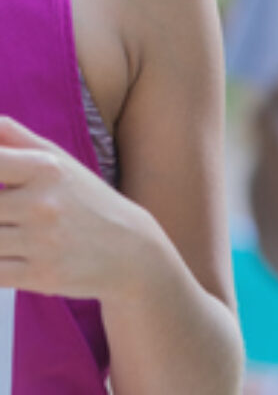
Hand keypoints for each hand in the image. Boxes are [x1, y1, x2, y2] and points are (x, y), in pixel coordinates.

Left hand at [0, 115, 146, 301]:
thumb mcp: (58, 160)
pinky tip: (7, 255)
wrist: (129, 249)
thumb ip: (16, 138)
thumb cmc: (86, 199)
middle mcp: (43, 203)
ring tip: (8, 229)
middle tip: (3, 212)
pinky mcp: (40, 277)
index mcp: (45, 167)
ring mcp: (42, 242)